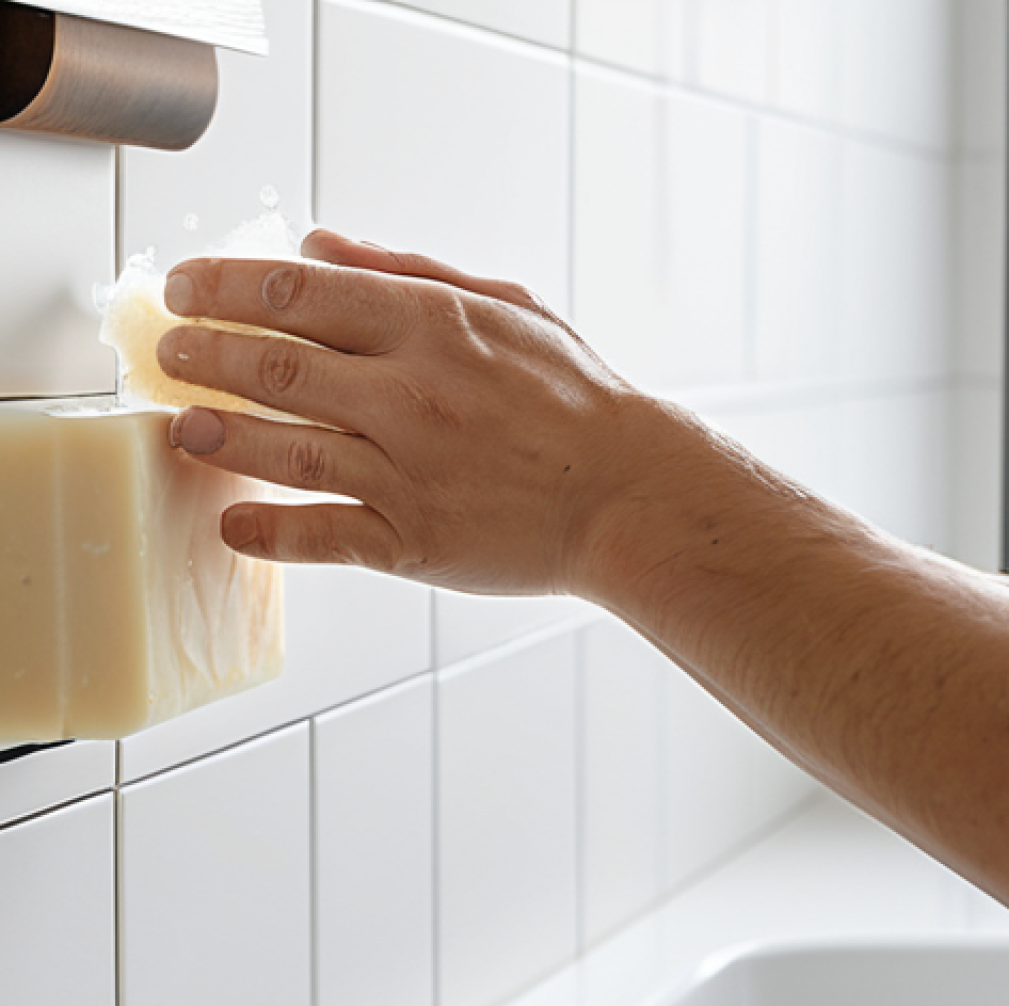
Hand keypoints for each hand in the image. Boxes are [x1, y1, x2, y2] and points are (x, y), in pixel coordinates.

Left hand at [157, 229, 653, 596]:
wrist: (624, 492)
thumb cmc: (573, 398)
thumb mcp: (506, 306)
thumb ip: (409, 270)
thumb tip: (318, 244)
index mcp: (432, 326)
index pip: (297, 293)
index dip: (224, 287)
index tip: (185, 289)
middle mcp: (409, 395)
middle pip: (273, 368)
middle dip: (201, 355)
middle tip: (166, 353)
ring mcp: (407, 472)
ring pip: (282, 451)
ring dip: (217, 438)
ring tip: (180, 428)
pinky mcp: (412, 540)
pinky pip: (320, 536)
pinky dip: (268, 532)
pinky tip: (231, 523)